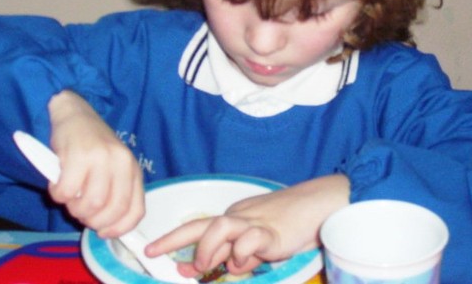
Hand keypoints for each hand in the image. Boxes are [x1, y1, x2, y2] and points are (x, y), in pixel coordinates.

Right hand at [47, 90, 144, 237]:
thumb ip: (114, 192)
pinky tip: (58, 184)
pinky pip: (66, 193)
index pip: (136, 210)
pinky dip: (58, 196)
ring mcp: (101, 158)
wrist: (75, 114)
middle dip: (92, 220)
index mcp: (133, 169)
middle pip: (111, 210)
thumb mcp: (112, 168)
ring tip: (69, 196)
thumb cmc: (92, 145)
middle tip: (80, 212)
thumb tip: (107, 228)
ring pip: (90, 204)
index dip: (119, 228)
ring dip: (74, 208)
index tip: (104, 232)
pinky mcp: (78, 156)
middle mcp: (122, 163)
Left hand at [145, 175, 349, 276]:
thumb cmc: (289, 222)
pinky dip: (242, 255)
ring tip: (204, 265)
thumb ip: (233, 253)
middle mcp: (239, 217)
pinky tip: (245, 262)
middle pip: (201, 225)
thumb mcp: (256, 241)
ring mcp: (255, 222)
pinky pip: (249, 241)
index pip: (199, 226)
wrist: (318, 205)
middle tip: (159, 254)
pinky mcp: (272, 232)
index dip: (174, 239)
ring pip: (219, 227)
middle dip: (175, 240)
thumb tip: (208, 267)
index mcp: (234, 218)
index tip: (153, 252)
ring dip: (207, 249)